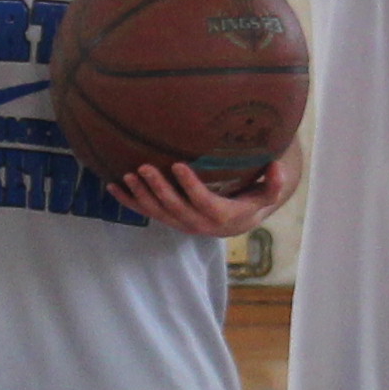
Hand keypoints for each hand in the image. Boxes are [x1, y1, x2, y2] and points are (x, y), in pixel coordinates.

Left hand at [105, 152, 290, 241]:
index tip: (178, 165)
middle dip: (158, 188)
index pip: (202, 201)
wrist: (239, 221)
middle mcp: (198, 224)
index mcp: (221, 216)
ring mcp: (181, 223)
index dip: (189, 186)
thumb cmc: (252, 199)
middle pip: (174, 207)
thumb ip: (274, 183)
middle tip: (144, 167)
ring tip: (128, 175)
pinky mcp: (169, 220)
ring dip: (141, 195)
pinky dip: (129, 201)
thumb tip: (277, 167)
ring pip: (157, 212)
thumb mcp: (267, 194)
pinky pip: (147, 212)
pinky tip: (112, 187)